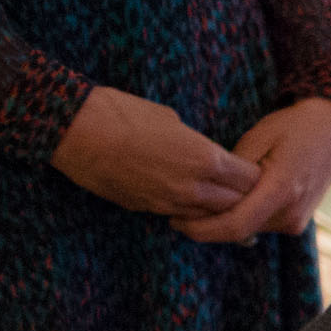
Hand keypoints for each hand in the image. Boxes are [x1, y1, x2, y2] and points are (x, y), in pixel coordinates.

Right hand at [51, 84, 259, 219]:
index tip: (253, 170)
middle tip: (244, 190)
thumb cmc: (121, 114)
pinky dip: (191, 212)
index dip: (254, 175)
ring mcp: (170, 203)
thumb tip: (202, 152)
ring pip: (210, 217)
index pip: (250, 179)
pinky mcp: (148, 210)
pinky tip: (190, 203)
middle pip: (236, 203)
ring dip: (218, 209)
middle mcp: (193, 188)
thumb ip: (194, 143)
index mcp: (205, 158)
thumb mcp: (170, 119)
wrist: (75, 131)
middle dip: (243, 196)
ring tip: (222, 201)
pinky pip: (182, 217)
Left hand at [173, 97, 330, 243]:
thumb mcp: (258, 138)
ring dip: (222, 220)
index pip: (235, 224)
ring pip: (248, 229)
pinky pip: (259, 224)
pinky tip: (223, 202)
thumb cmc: (294, 128)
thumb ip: (233, 170)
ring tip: (195, 203)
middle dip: (206, 224)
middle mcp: (291, 213)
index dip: (201, 228)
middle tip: (175, 209)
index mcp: (282, 191)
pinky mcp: (295, 222)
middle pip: (238, 230)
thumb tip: (205, 189)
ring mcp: (296, 221)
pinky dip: (239, 217)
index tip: (175, 220)